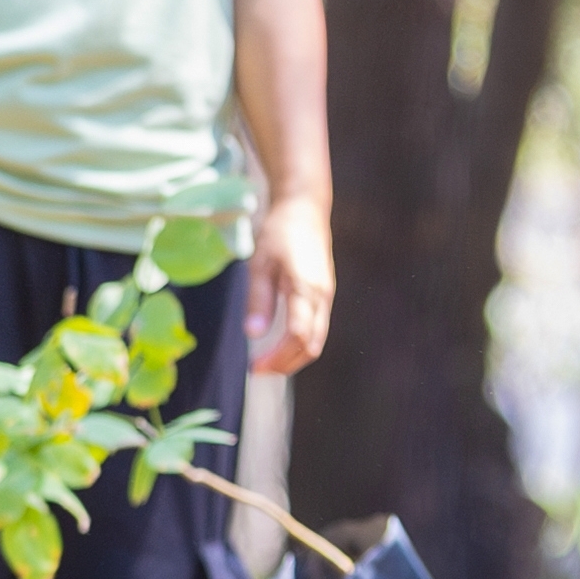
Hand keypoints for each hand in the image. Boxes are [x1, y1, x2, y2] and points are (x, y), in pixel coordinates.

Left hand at [242, 190, 335, 377]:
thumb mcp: (260, 263)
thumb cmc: (279, 232)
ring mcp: (326, 297)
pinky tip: (279, 346)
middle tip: (257, 370)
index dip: (277, 357)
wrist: (305, 208)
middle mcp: (322, 297)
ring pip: (316, 340)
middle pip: (310, 345)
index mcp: (306, 289)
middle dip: (285, 364)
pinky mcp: (324, 295)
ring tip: (266, 363)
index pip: (297, 336)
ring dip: (293, 358)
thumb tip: (252, 334)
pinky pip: (316, 329)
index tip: (254, 366)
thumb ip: (257, 299)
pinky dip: (299, 344)